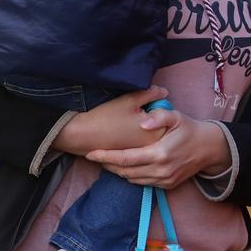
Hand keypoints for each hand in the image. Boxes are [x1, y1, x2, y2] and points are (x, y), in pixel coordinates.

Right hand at [53, 87, 169, 156]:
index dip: (157, 109)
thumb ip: (152, 94)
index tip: (144, 107)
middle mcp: (151, 148)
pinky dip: (136, 141)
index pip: (168, 120)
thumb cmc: (107, 116)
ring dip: (145, 132)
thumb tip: (165, 92)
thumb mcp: (131, 99)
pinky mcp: (130, 159)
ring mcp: (141, 156)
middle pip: (161, 131)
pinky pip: (140, 149)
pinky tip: (123, 133)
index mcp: (155, 133)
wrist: (82, 135)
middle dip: (153, 122)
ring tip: (126, 124)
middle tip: (133, 115)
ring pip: (151, 141)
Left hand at [86, 109, 230, 187]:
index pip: (125, 158)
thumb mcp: (177, 117)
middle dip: (108, 164)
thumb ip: (159, 116)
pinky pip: (142, 183)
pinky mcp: (167, 185)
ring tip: (108, 161)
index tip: (90, 153)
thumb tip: (142, 121)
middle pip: (125, 171)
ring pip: (132, 179)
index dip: (106, 157)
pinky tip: (126, 166)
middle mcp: (160, 170)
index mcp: (160, 153)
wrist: (210, 148)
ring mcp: (164, 180)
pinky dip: (131, 175)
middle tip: (96, 156)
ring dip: (118, 171)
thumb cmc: (190, 130)